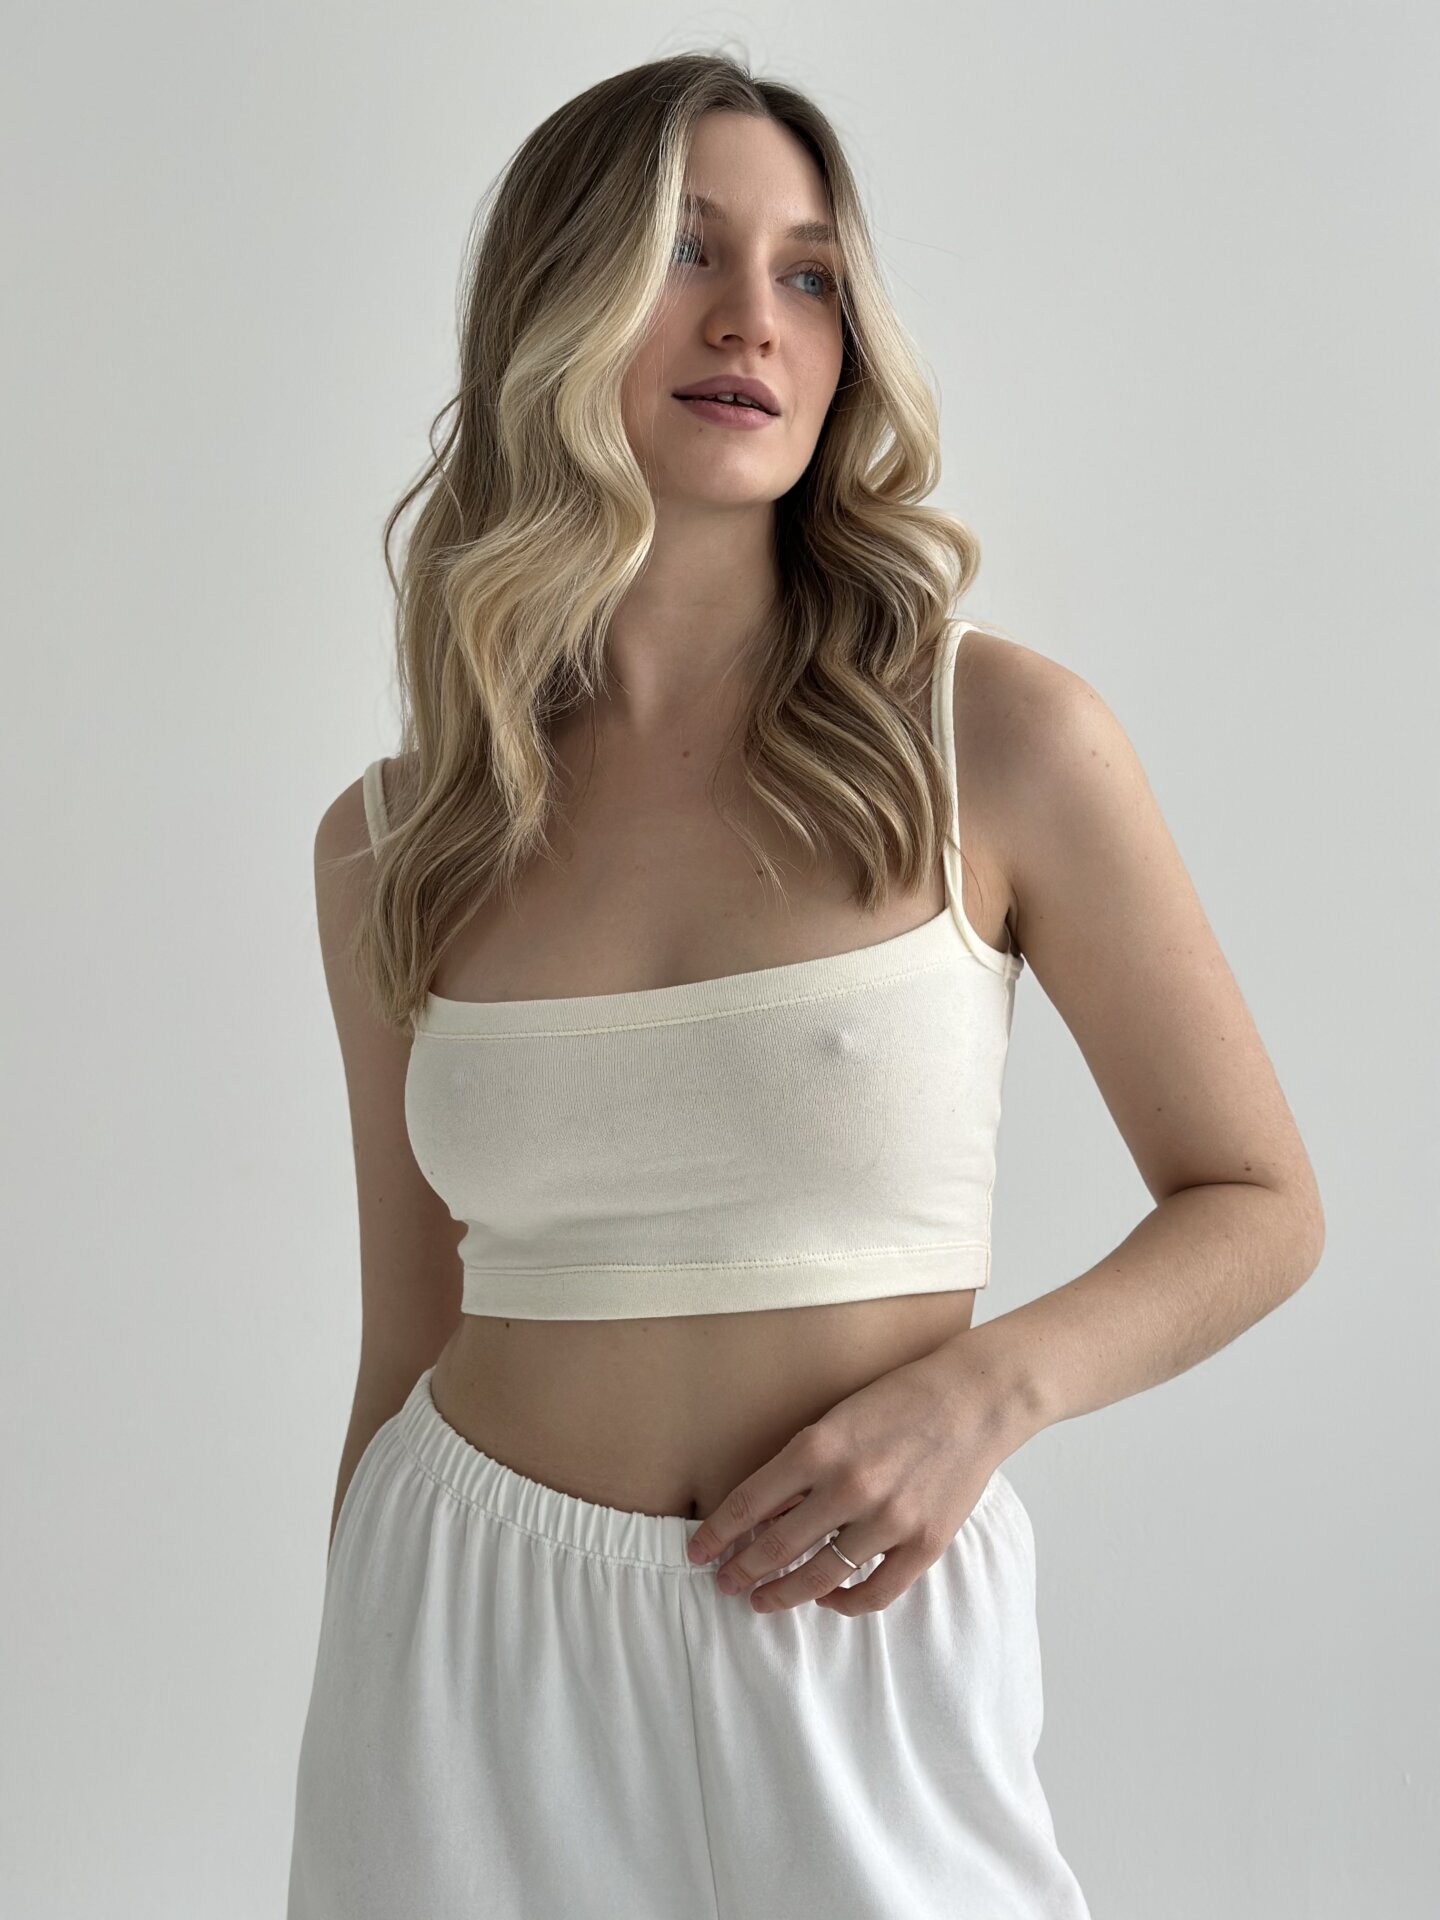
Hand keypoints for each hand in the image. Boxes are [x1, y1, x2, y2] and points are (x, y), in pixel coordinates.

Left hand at [685, 1344, 1014, 1615]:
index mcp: (819, 1447)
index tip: (697, 1553)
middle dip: (741, 1571)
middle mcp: (849, 1487)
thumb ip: (802, 1465)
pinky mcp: (925, 1543)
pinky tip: (828, 1599)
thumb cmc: (900, 1399)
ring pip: (820, 1578)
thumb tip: (761, 1513)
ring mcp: (890, 1519)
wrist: (974, 1398)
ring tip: (763, 1600)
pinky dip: (846, 1603)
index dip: (716, 1535)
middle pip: (776, 1547)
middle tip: (724, 1584)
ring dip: (783, 1594)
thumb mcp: (837, 1418)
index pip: (749, 1504)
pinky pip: (876, 1592)